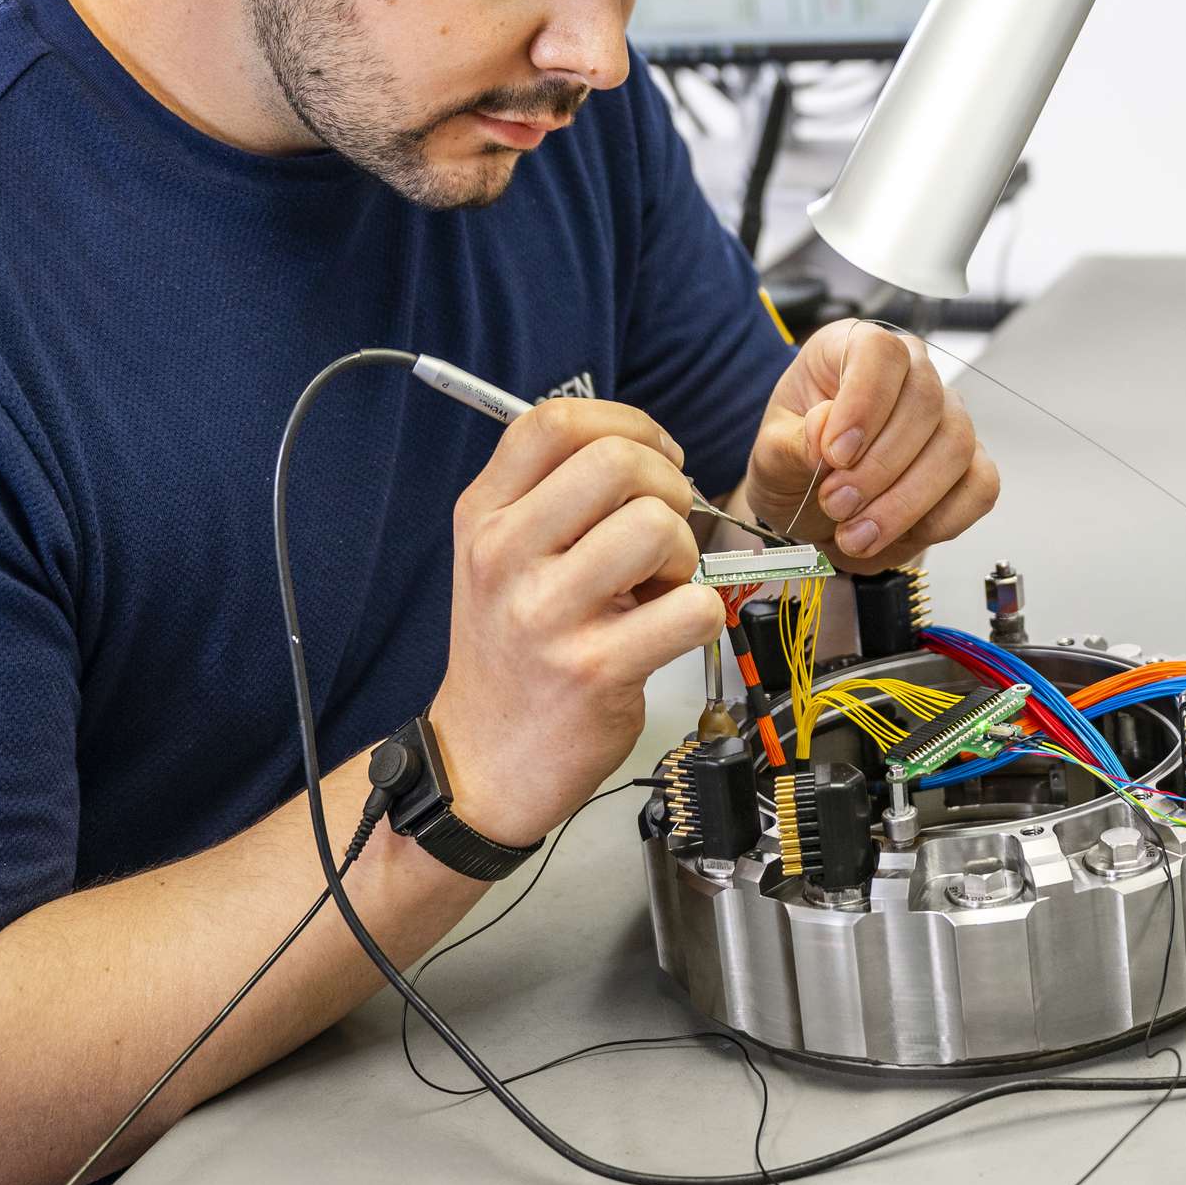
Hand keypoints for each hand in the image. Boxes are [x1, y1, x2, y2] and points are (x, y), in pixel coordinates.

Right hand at [427, 400, 724, 847]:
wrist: (483, 762)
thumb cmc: (512, 652)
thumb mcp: (501, 558)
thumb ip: (554, 496)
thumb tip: (646, 450)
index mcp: (484, 516)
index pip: (556, 422)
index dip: (628, 424)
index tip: (657, 457)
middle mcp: (505, 555)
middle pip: (618, 461)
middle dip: (669, 487)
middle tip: (665, 531)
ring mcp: (547, 614)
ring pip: (658, 526)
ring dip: (685, 553)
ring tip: (660, 588)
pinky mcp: (595, 669)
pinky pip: (692, 607)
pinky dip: (702, 615)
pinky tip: (668, 633)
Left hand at [736, 321, 1000, 569]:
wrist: (815, 507)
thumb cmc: (795, 464)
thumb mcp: (771, 457)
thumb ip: (792, 443)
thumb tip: (825, 431)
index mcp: (854, 348)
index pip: (880, 352)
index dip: (865, 402)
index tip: (836, 454)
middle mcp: (912, 372)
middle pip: (925, 402)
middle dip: (879, 467)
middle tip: (836, 505)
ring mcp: (948, 416)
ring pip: (955, 447)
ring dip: (906, 501)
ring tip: (855, 534)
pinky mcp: (971, 463)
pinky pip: (981, 487)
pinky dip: (942, 520)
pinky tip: (899, 537)